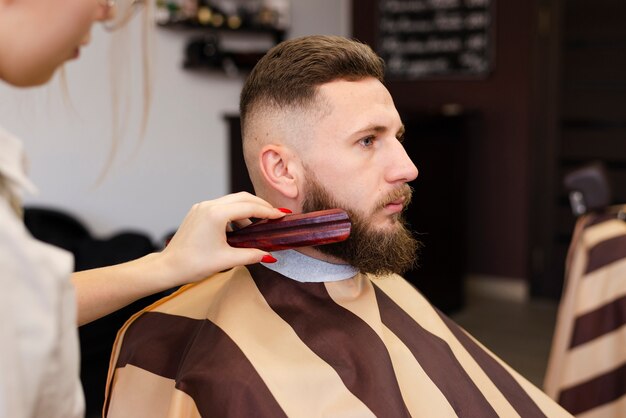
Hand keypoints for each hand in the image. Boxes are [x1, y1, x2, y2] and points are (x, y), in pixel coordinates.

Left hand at [158, 192, 287, 285]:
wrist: (168, 267)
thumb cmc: (194, 264)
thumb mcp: (226, 261)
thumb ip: (251, 255)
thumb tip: (269, 255)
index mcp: (216, 214)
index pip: (249, 207)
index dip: (268, 212)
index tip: (281, 215)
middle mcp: (209, 205)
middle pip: (242, 198)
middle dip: (261, 206)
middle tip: (275, 215)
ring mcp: (202, 206)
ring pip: (232, 200)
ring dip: (248, 209)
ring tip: (260, 224)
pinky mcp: (198, 211)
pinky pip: (222, 206)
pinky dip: (235, 213)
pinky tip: (241, 228)